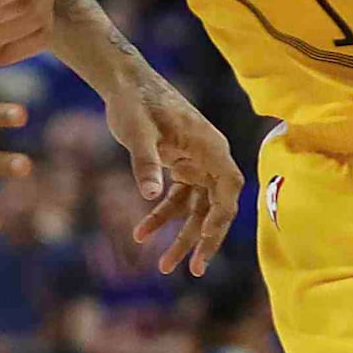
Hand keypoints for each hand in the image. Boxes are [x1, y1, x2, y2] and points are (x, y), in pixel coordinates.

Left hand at [106, 67, 243, 275]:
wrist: (124, 82)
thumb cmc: (134, 101)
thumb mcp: (137, 132)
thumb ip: (146, 163)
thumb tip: (152, 195)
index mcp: (210, 146)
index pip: (228, 188)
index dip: (222, 217)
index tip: (206, 241)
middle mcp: (209, 157)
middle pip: (216, 205)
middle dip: (204, 239)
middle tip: (193, 270)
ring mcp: (197, 163)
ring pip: (196, 208)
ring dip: (180, 236)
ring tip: (163, 266)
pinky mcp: (181, 165)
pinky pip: (177, 199)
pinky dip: (161, 217)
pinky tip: (141, 233)